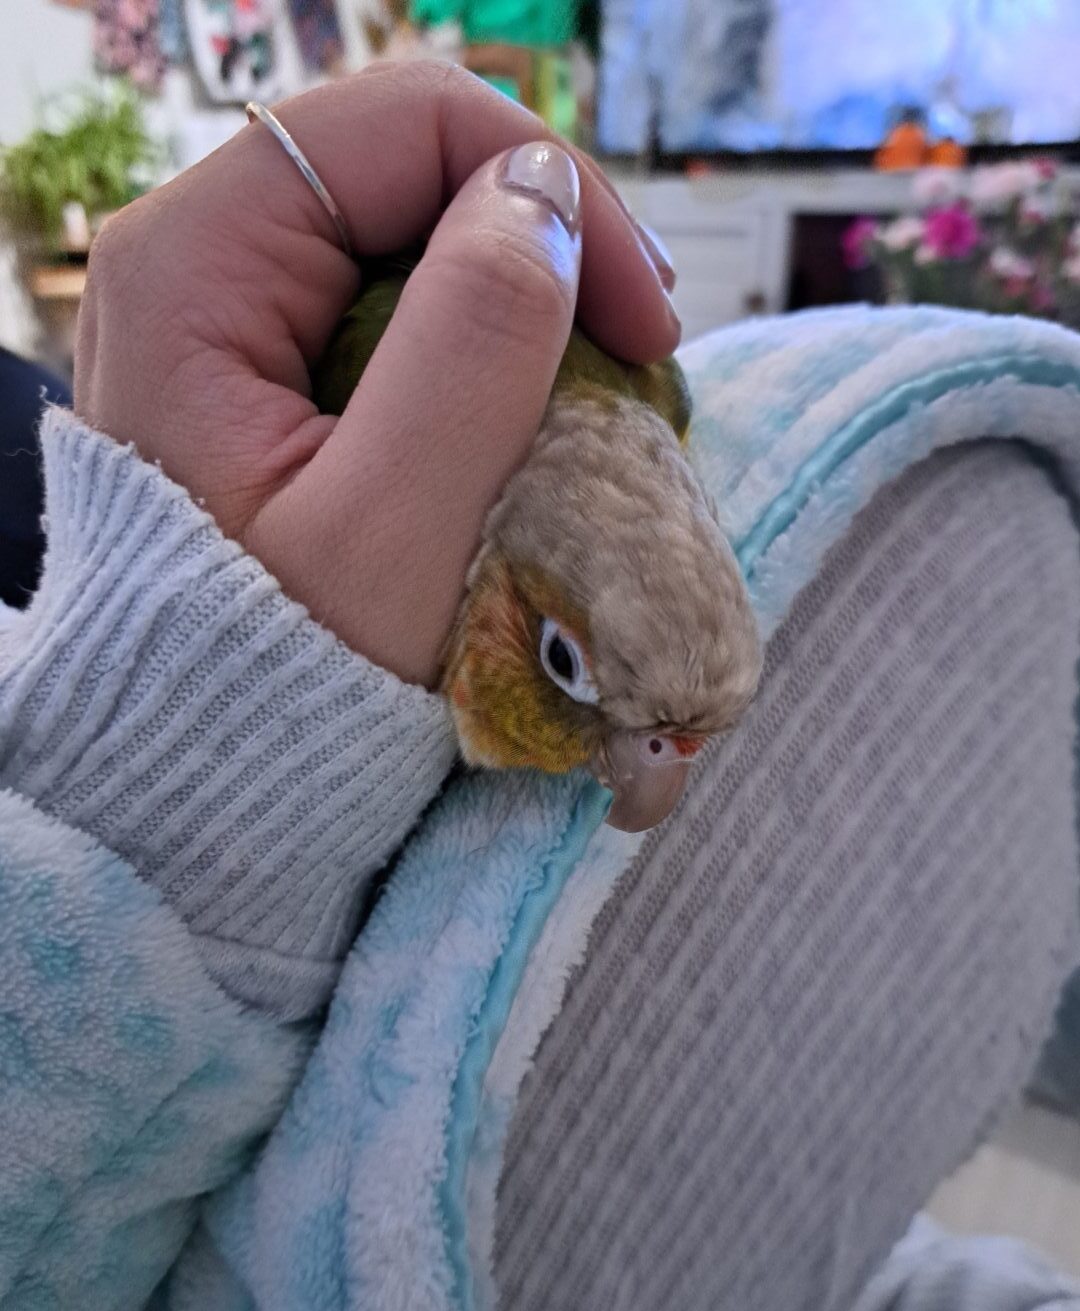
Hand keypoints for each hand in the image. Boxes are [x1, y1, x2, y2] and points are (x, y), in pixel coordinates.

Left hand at [74, 62, 678, 685]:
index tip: (651, 320)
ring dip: (532, 300)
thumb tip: (541, 199)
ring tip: (603, 392)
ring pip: (421, 232)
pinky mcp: (272, 363)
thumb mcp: (392, 534)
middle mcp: (197, 261)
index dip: (559, 193)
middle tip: (645, 347)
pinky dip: (491, 348)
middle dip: (554, 243)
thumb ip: (472, 348)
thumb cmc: (287, 682)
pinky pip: (405, 304)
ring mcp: (232, 309)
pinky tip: (537, 414)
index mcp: (195, 268)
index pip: (407, 125)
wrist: (212, 770)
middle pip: (417, 164)